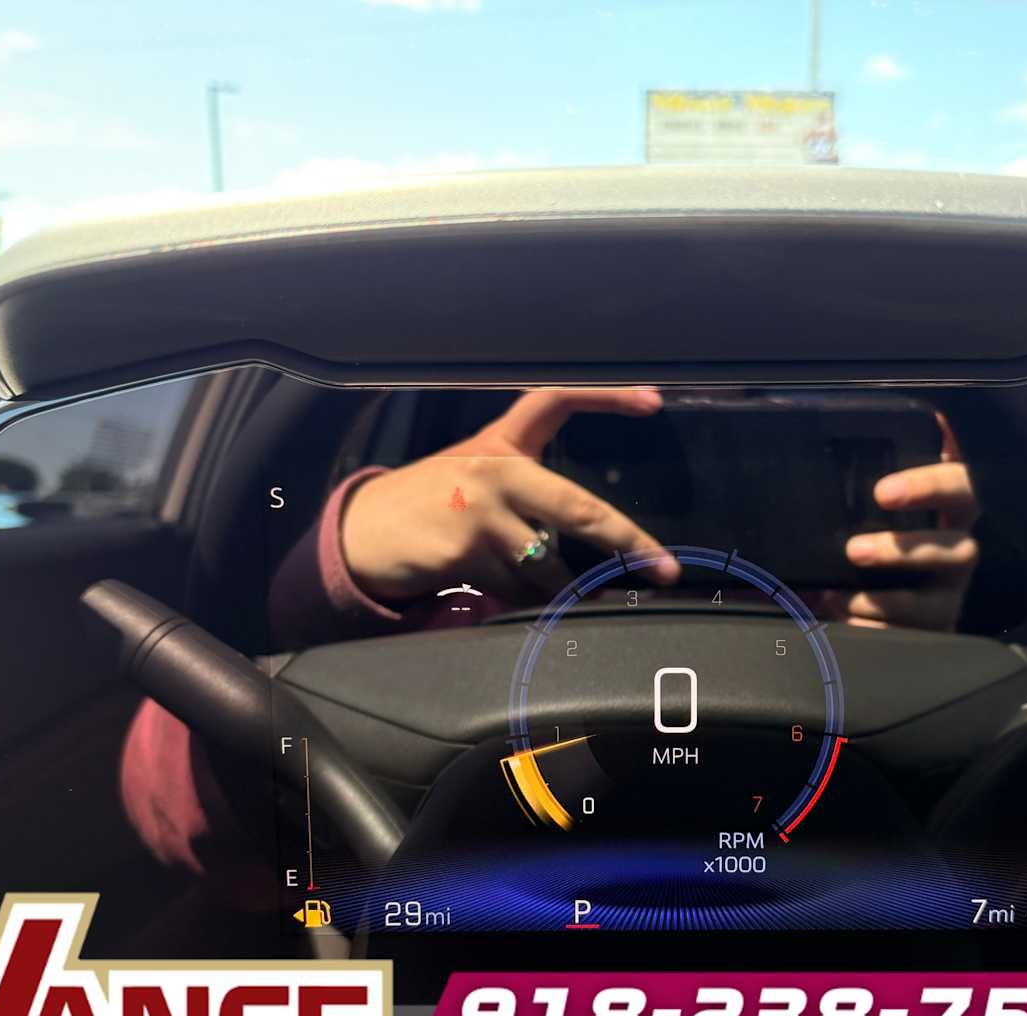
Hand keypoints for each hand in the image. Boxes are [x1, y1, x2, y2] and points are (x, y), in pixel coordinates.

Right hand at [340, 387, 680, 603]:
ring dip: (567, 593)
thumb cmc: (430, 504)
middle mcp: (495, 471)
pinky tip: (527, 607)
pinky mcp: (465, 553)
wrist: (362, 534)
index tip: (653, 399)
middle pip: (579, 509)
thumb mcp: (475, 473)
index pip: (555, 400)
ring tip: (579, 602)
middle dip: (628, 542)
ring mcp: (480, 513)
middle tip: (664, 567)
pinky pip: (518, 592)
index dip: (605, 396)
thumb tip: (590, 533)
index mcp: (501, 442)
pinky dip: (531, 606)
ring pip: (549, 566)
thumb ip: (528, 489)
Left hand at [835, 412, 978, 630]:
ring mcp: (950, 598)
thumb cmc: (904, 523)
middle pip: (957, 549)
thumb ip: (924, 452)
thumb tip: (932, 415)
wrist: (904, 590)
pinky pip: (910, 638)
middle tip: (855, 550)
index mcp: (955, 511)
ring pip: (933, 604)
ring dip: (885, 601)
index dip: (929, 487)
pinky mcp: (935, 633)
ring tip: (839, 598)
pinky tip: (841, 623)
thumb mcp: (908, 490)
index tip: (883, 493)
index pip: (959, 488)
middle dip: (906, 549)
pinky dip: (874, 632)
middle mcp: (960, 554)